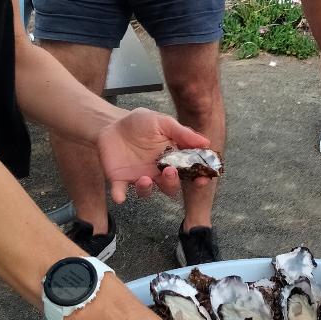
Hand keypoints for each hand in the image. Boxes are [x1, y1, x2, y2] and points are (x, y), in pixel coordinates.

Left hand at [96, 108, 213, 202]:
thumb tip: (206, 142)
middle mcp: (157, 172)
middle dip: (172, 183)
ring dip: (147, 189)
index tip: (203, 178)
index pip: (188, 173)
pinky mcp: (119, 180)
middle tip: (170, 171)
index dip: (198, 178)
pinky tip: (119, 197)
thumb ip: (182, 133)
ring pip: (147, 192)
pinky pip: (119, 192)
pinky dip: (119, 195)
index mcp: (171, 160)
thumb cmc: (141, 123)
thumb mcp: (162, 122)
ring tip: (145, 179)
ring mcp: (139, 177)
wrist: (113, 123)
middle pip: (170, 186)